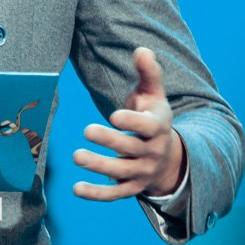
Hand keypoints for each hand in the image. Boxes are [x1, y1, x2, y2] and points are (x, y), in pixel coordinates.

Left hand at [73, 47, 185, 201]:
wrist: (168, 157)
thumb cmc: (152, 117)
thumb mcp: (154, 95)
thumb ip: (148, 73)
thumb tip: (142, 49)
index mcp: (158, 127)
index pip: (149, 127)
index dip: (133, 122)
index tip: (114, 115)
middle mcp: (152, 152)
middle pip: (131, 148)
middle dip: (110, 141)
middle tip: (87, 130)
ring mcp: (142, 171)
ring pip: (121, 172)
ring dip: (99, 166)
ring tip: (76, 156)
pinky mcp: (132, 188)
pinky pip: (115, 194)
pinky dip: (97, 194)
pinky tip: (76, 189)